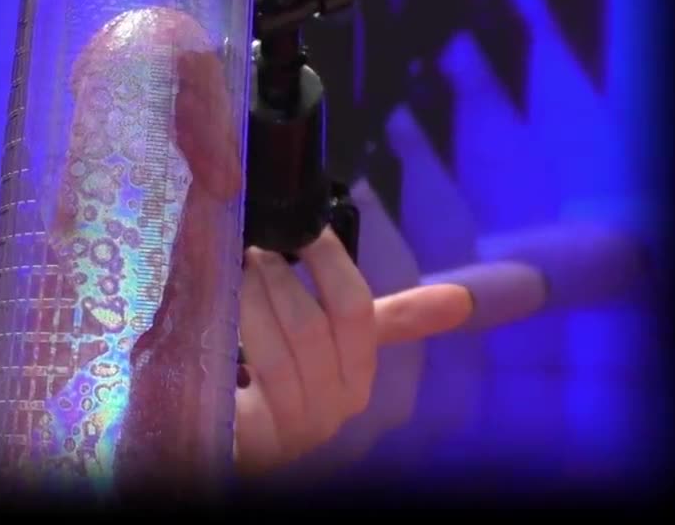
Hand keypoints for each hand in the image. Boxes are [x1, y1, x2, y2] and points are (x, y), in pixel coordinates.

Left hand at [233, 228, 476, 475]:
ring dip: (248, 298)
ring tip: (230, 269)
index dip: (329, 261)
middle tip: (250, 246)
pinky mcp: (249, 441)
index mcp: (356, 381)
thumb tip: (463, 298)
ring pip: (276, 351)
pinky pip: (239, 380)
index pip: (356, 310)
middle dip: (277, 275)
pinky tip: (211, 309)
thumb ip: (390, 317)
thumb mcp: (330, 345)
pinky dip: (225, 335)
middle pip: (311, 326)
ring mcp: (290, 430)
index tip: (304, 228)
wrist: (228, 447)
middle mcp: (331, 411)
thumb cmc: (279, 387)